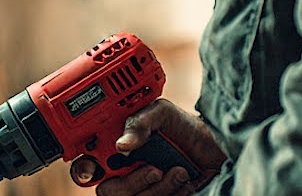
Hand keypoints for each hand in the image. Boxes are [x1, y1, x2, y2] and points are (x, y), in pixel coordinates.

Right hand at [69, 99, 226, 195]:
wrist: (217, 148)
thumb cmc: (186, 128)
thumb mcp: (162, 113)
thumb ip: (140, 122)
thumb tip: (121, 143)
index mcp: (118, 149)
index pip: (89, 164)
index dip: (84, 169)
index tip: (95, 167)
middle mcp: (126, 171)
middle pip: (108, 190)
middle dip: (131, 183)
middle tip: (153, 169)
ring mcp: (143, 188)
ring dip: (158, 188)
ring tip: (177, 171)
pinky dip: (172, 193)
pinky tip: (183, 180)